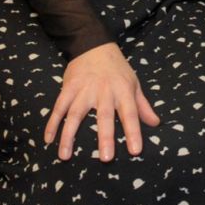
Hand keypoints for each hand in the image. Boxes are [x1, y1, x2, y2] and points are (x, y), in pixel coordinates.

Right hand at [43, 43, 160, 161]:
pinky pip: (59, 107)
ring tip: (65, 156)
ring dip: (69, 135)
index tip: (135, 151)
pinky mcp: (68, 88)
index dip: (133, 132)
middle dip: (105, 137)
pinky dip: (52, 123)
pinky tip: (49, 139)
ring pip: (76, 114)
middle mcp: (104, 91)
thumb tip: (155, 123)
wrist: (94, 45)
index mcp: (123, 91)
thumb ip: (143, 105)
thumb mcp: (134, 83)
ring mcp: (84, 89)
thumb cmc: (117, 69)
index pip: (131, 114)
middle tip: (106, 159)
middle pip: (104, 116)